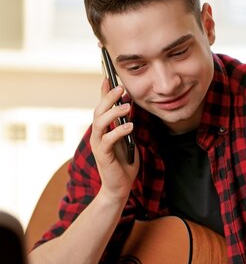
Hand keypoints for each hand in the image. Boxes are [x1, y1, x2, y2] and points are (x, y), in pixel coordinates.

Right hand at [90, 78, 138, 200]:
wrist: (120, 187)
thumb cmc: (124, 163)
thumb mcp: (127, 139)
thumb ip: (125, 124)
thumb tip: (128, 106)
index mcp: (103, 130)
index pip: (101, 107)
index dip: (103, 91)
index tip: (108, 76)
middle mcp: (97, 135)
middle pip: (98, 111)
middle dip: (108, 98)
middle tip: (121, 88)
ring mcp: (98, 145)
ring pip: (100, 123)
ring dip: (113, 113)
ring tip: (127, 107)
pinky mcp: (103, 155)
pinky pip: (108, 140)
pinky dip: (119, 131)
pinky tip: (130, 126)